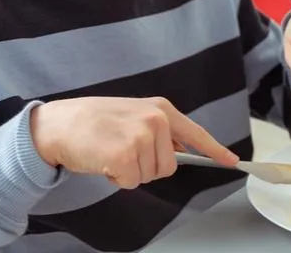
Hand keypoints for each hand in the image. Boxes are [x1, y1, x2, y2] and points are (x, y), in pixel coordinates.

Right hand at [30, 97, 238, 188]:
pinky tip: (103, 160)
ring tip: (110, 152)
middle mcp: (156, 120)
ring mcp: (141, 136)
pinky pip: (131, 181)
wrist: (58, 124)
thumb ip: (158, 130)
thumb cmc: (93, 122)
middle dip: (146, 166)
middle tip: (122, 150)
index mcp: (161, 109)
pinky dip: (116, 179)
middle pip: (169, 166)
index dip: (215, 150)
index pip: (196, 134)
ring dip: (130, 172)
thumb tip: (179, 152)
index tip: (232, 161)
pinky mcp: (125, 155)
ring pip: (150, 175)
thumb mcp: (133, 115)